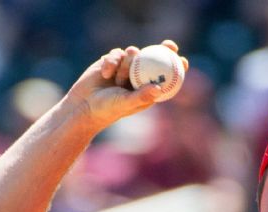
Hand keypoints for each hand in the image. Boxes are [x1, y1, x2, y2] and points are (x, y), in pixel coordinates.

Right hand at [65, 41, 189, 128]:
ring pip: (132, 54)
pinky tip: (105, 74)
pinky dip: (111, 63)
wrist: (83, 106)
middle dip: (164, 49)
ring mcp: (124, 68)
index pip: (165, 75)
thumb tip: (158, 87)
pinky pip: (115, 54)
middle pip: (154, 58)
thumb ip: (141, 95)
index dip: (176, 66)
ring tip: (118, 78)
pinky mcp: (111, 62)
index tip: (183, 60)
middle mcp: (137, 77)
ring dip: (126, 64)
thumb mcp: (125, 103)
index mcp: (146, 89)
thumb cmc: (107, 110)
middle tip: (169, 44)